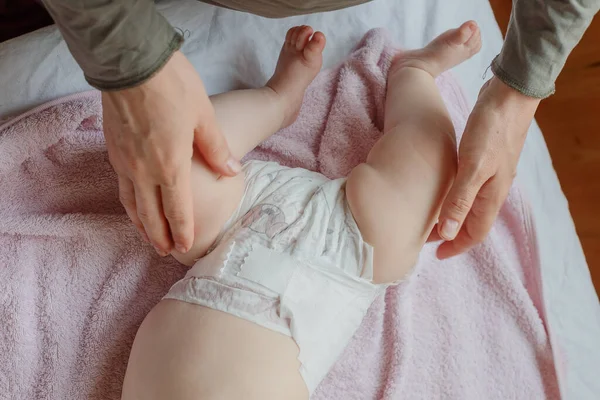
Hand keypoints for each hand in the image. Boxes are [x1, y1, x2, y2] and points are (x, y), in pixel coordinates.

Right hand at [103, 51, 240, 255]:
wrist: (130, 60)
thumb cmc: (172, 86)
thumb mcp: (205, 116)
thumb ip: (217, 150)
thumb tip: (232, 172)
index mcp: (171, 166)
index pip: (178, 210)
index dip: (183, 230)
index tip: (185, 246)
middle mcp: (144, 170)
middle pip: (150, 214)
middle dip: (159, 236)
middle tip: (165, 251)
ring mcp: (124, 160)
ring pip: (131, 203)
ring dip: (140, 224)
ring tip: (147, 237)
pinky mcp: (112, 148)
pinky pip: (121, 185)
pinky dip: (128, 202)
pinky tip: (132, 202)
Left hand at [436, 76, 540, 257]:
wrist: (510, 96)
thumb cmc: (492, 130)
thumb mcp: (473, 167)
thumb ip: (460, 200)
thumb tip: (447, 234)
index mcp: (492, 195)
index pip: (475, 232)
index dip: (456, 246)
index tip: (436, 255)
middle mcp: (493, 189)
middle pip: (472, 222)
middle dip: (451, 234)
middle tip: (426, 238)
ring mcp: (490, 174)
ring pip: (470, 205)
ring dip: (452, 215)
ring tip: (430, 218)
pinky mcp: (484, 159)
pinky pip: (468, 187)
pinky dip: (455, 196)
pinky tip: (441, 189)